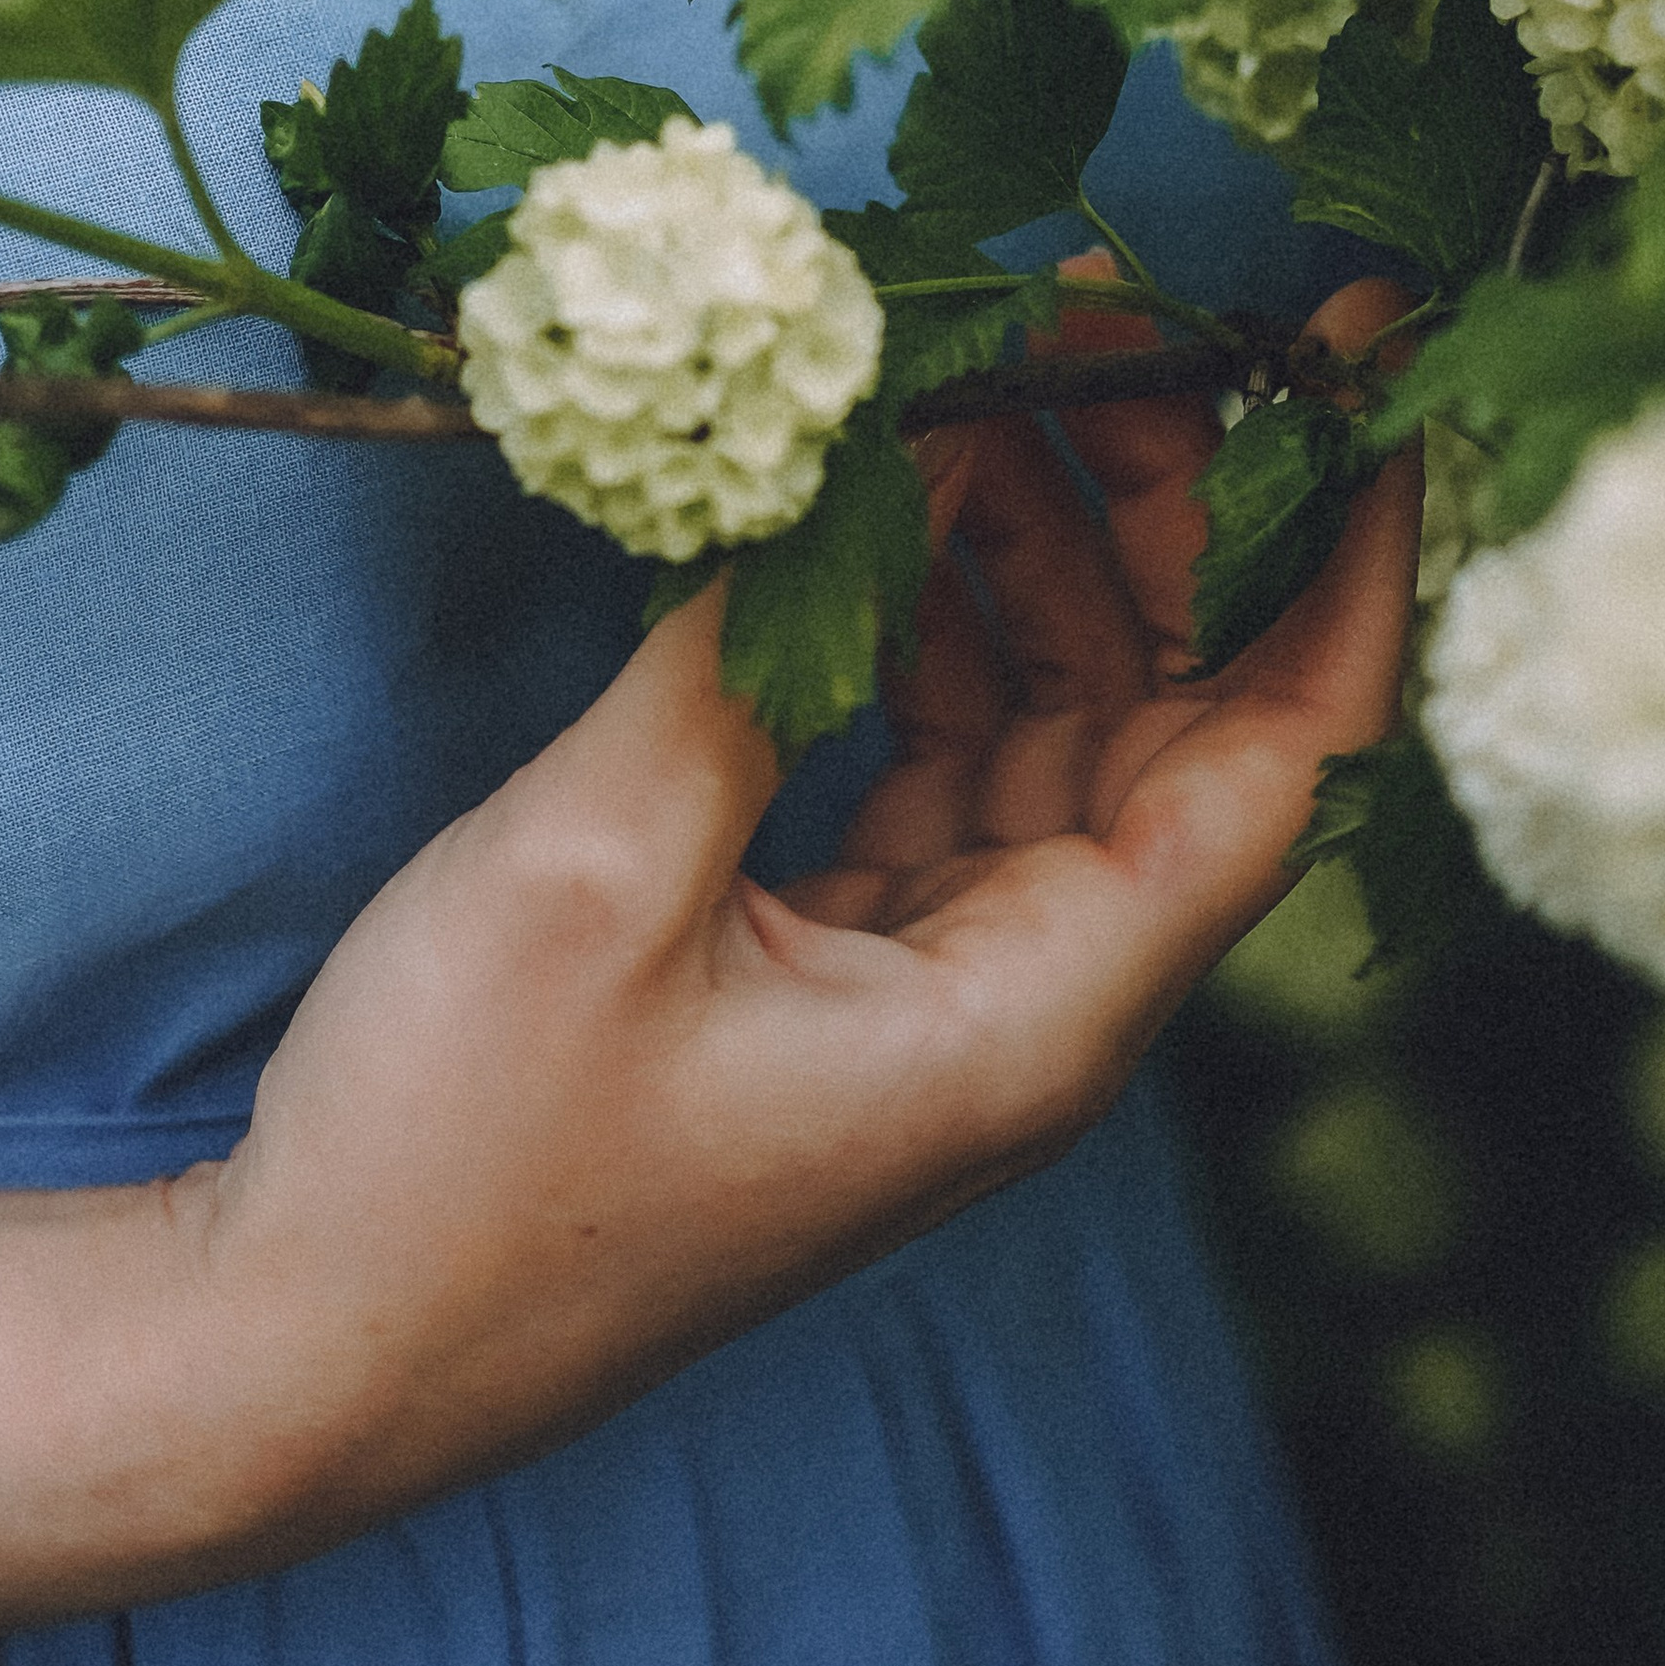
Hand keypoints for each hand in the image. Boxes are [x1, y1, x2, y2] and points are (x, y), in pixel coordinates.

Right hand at [197, 278, 1420, 1562]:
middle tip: (1097, 309)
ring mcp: (931, 991)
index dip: (1350, 544)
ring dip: (1034, 548)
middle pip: (1181, 714)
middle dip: (1168, 499)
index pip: (1289, 753)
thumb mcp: (603, 862)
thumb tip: (859, 429)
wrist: (306, 1357)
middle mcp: (1024, 1008)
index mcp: (1033, 1019)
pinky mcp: (830, 974)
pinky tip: (869, 509)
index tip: (1359, 352)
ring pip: (1057, 727)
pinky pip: (937, 763)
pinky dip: (920, 627)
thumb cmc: (459, 1158)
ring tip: (970, 367)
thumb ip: (757, 641)